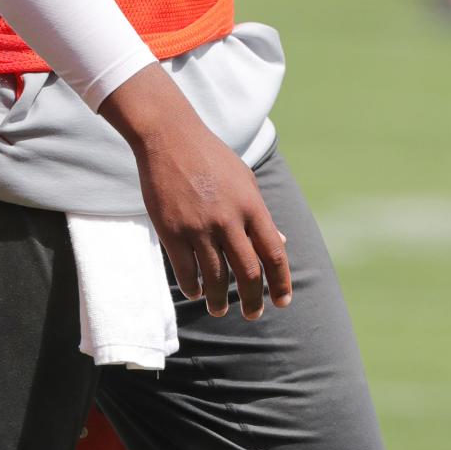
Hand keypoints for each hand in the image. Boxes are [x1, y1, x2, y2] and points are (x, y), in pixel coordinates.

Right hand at [101, 64, 290, 319]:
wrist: (168, 135)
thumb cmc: (209, 155)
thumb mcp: (243, 178)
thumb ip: (260, 213)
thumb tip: (280, 243)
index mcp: (251, 205)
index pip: (274, 254)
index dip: (281, 283)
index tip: (281, 302)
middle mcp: (228, 219)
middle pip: (248, 273)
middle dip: (252, 301)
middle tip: (252, 314)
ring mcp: (199, 226)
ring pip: (216, 278)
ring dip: (219, 300)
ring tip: (218, 309)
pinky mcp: (172, 230)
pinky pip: (186, 271)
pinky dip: (192, 287)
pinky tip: (195, 291)